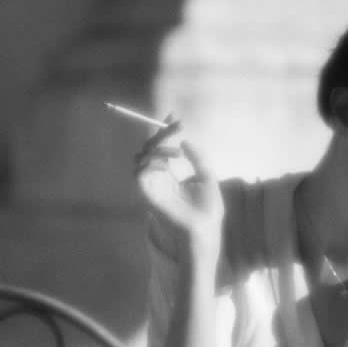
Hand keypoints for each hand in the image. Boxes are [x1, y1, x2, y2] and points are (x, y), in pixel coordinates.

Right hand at [135, 116, 224, 262]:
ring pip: (142, 155)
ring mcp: (151, 185)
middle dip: (162, 133)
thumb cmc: (208, 210)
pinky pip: (139, 170)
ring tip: (177, 153)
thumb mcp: (207, 178)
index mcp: (170, 176)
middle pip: (150, 147)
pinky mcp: (146, 193)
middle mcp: (158, 178)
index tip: (174, 117)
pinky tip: (167, 164)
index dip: (165, 131)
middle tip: (178, 126)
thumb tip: (185, 141)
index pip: (162, 148)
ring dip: (158, 147)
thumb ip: (197, 159)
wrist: (204, 229)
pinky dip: (151, 161)